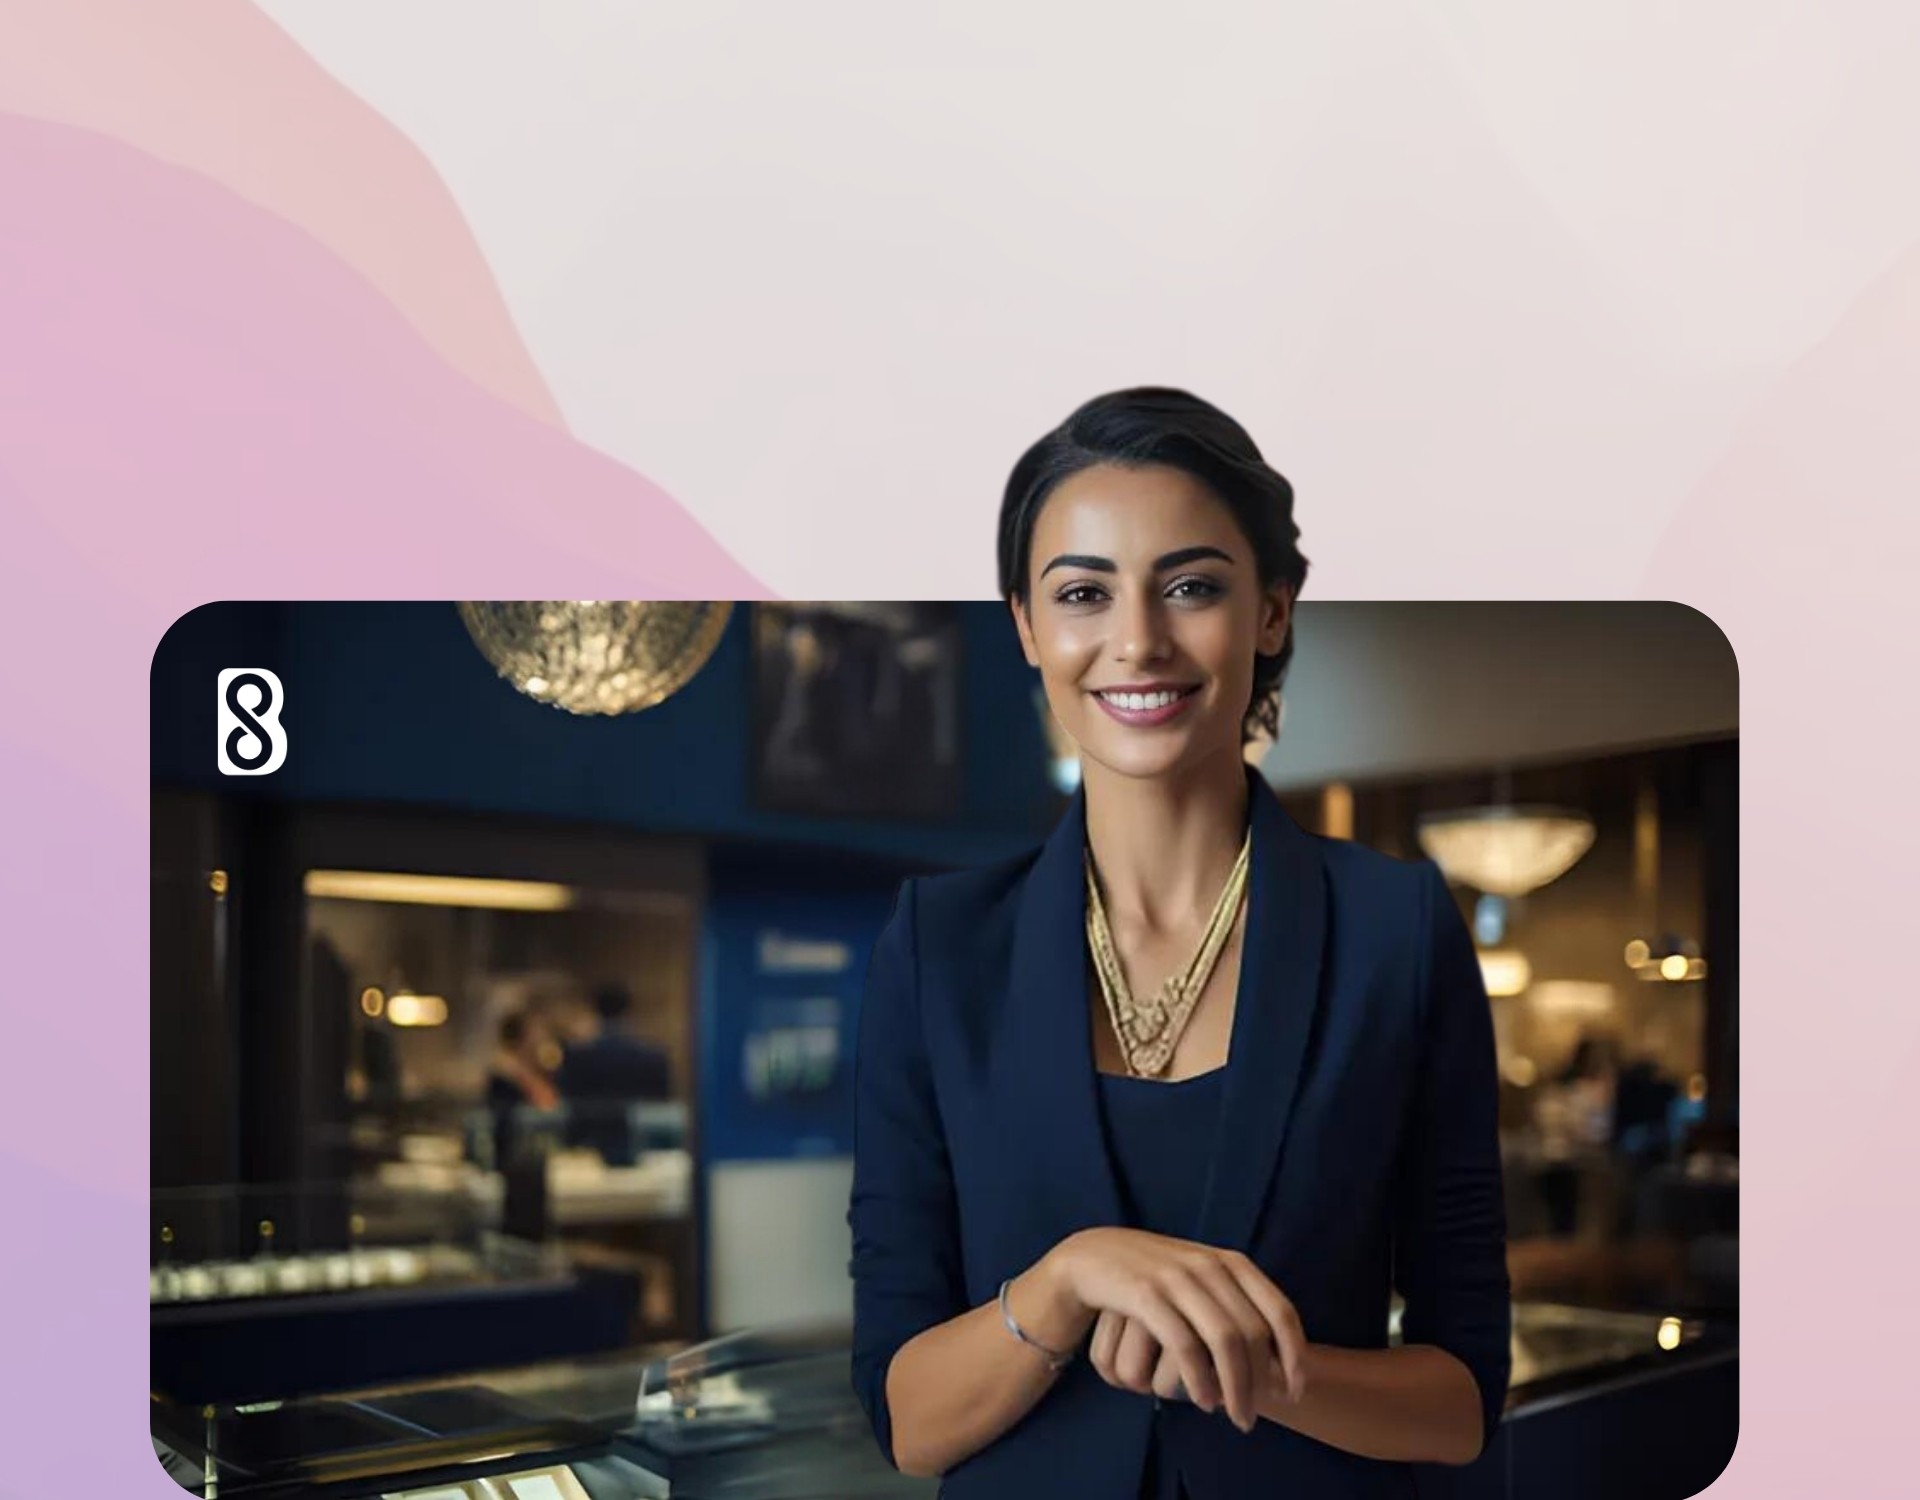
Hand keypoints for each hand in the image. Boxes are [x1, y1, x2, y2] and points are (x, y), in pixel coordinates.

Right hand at [1052, 1228, 1306, 1432]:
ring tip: (1235, 1417)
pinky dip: (1199, 1378)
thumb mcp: (1203, 1279)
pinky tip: (1203, 1400)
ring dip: (1235, 1387)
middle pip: (1253, 1333)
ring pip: (1224, 1340)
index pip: (1280, 1311)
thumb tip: (1278, 1355)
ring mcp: (1177, 1278)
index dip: (1294, 1355)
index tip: (1295, 1392)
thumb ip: (1237, 1304)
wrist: (1094, 1254)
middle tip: (1253, 1417)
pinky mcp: (1145, 1294)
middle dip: (1260, 1383)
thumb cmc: (1156, 1277)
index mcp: (1230, 1263)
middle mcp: (1209, 1266)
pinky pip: (1184, 1344)